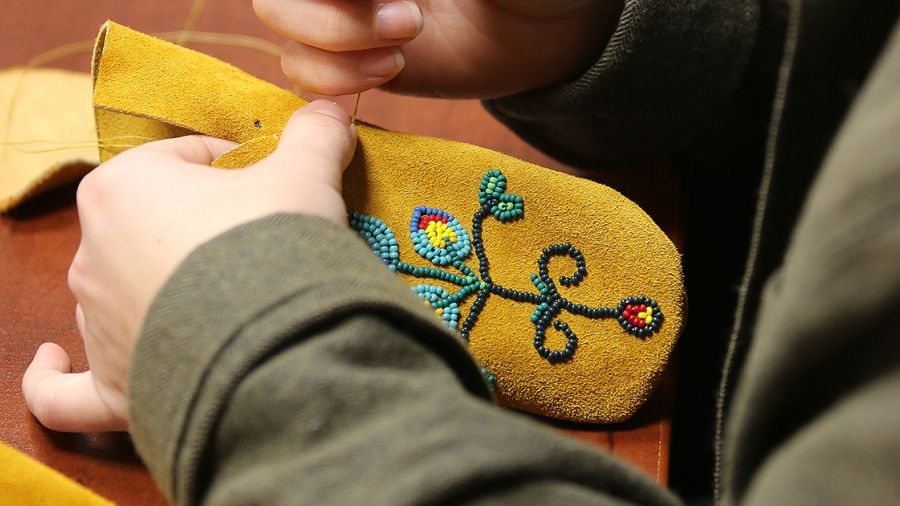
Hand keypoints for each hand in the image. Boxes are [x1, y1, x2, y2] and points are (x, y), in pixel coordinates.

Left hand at [22, 101, 356, 431]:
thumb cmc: (274, 244)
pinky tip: (52, 360)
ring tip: (217, 299)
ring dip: (157, 288)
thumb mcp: (305, 174)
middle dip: (202, 228)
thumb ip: (313, 136)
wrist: (278, 342)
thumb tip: (329, 110)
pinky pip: (64, 392)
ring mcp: (98, 323)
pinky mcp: (113, 386)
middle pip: (153, 225)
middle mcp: (93, 253)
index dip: (239, 167)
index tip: (277, 187)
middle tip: (263, 241)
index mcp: (123, 187)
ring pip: (121, 293)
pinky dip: (54, 377)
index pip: (186, 159)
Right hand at [253, 0, 622, 96]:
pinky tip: (393, 70)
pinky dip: (333, 79)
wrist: (552, 26)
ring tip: (404, 50)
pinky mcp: (353, 60)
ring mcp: (344, 10)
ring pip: (281, 19)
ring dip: (332, 41)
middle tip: (409, 21)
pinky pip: (303, 70)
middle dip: (329, 13)